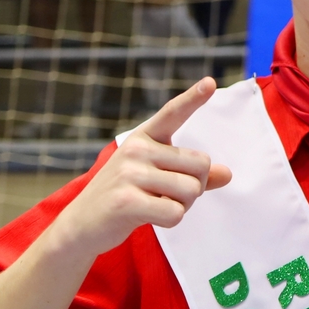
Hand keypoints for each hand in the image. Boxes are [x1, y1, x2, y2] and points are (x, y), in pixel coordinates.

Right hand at [51, 79, 232, 258]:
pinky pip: (176, 213)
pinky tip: (148, 217)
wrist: (81, 226)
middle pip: (201, 165)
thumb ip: (191, 174)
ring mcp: (129, 173)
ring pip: (191, 190)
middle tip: (167, 196)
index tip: (211, 82)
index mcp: (144, 138)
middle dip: (195, 187)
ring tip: (155, 206)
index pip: (173, 113)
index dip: (193, 98)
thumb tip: (227, 174)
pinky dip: (171, 221)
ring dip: (183, 206)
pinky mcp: (126, 201)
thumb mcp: (156, 179)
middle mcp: (137, 149)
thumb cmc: (126, 198)